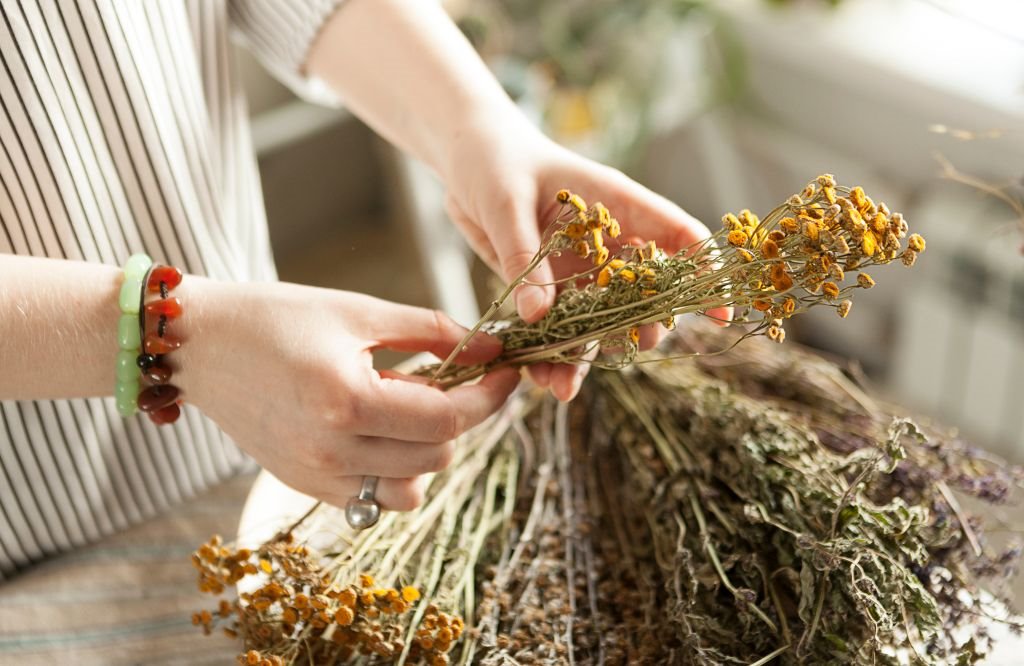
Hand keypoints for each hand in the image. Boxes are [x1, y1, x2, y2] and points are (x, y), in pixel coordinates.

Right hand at [177, 279, 519, 510]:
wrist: (198, 344)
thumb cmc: (275, 316)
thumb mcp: (358, 310)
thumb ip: (430, 331)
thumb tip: (488, 348)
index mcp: (347, 400)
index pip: (448, 418)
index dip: (489, 394)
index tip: (505, 369)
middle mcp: (331, 450)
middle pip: (437, 455)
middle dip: (460, 415)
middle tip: (455, 376)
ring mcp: (314, 475)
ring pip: (412, 488)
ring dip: (428, 450)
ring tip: (411, 406)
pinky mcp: (302, 484)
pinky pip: (374, 499)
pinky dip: (394, 471)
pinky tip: (382, 431)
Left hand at [442, 115, 730, 400]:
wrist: (465, 161)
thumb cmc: (495, 162)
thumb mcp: (506, 203)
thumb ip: (523, 255)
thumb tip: (538, 315)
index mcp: (616, 204)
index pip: (678, 236)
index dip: (705, 272)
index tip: (723, 311)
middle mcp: (606, 243)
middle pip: (647, 291)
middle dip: (646, 324)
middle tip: (633, 347)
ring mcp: (580, 269)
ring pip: (602, 321)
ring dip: (590, 354)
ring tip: (565, 387)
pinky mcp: (551, 289)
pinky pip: (562, 329)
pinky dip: (554, 355)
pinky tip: (543, 380)